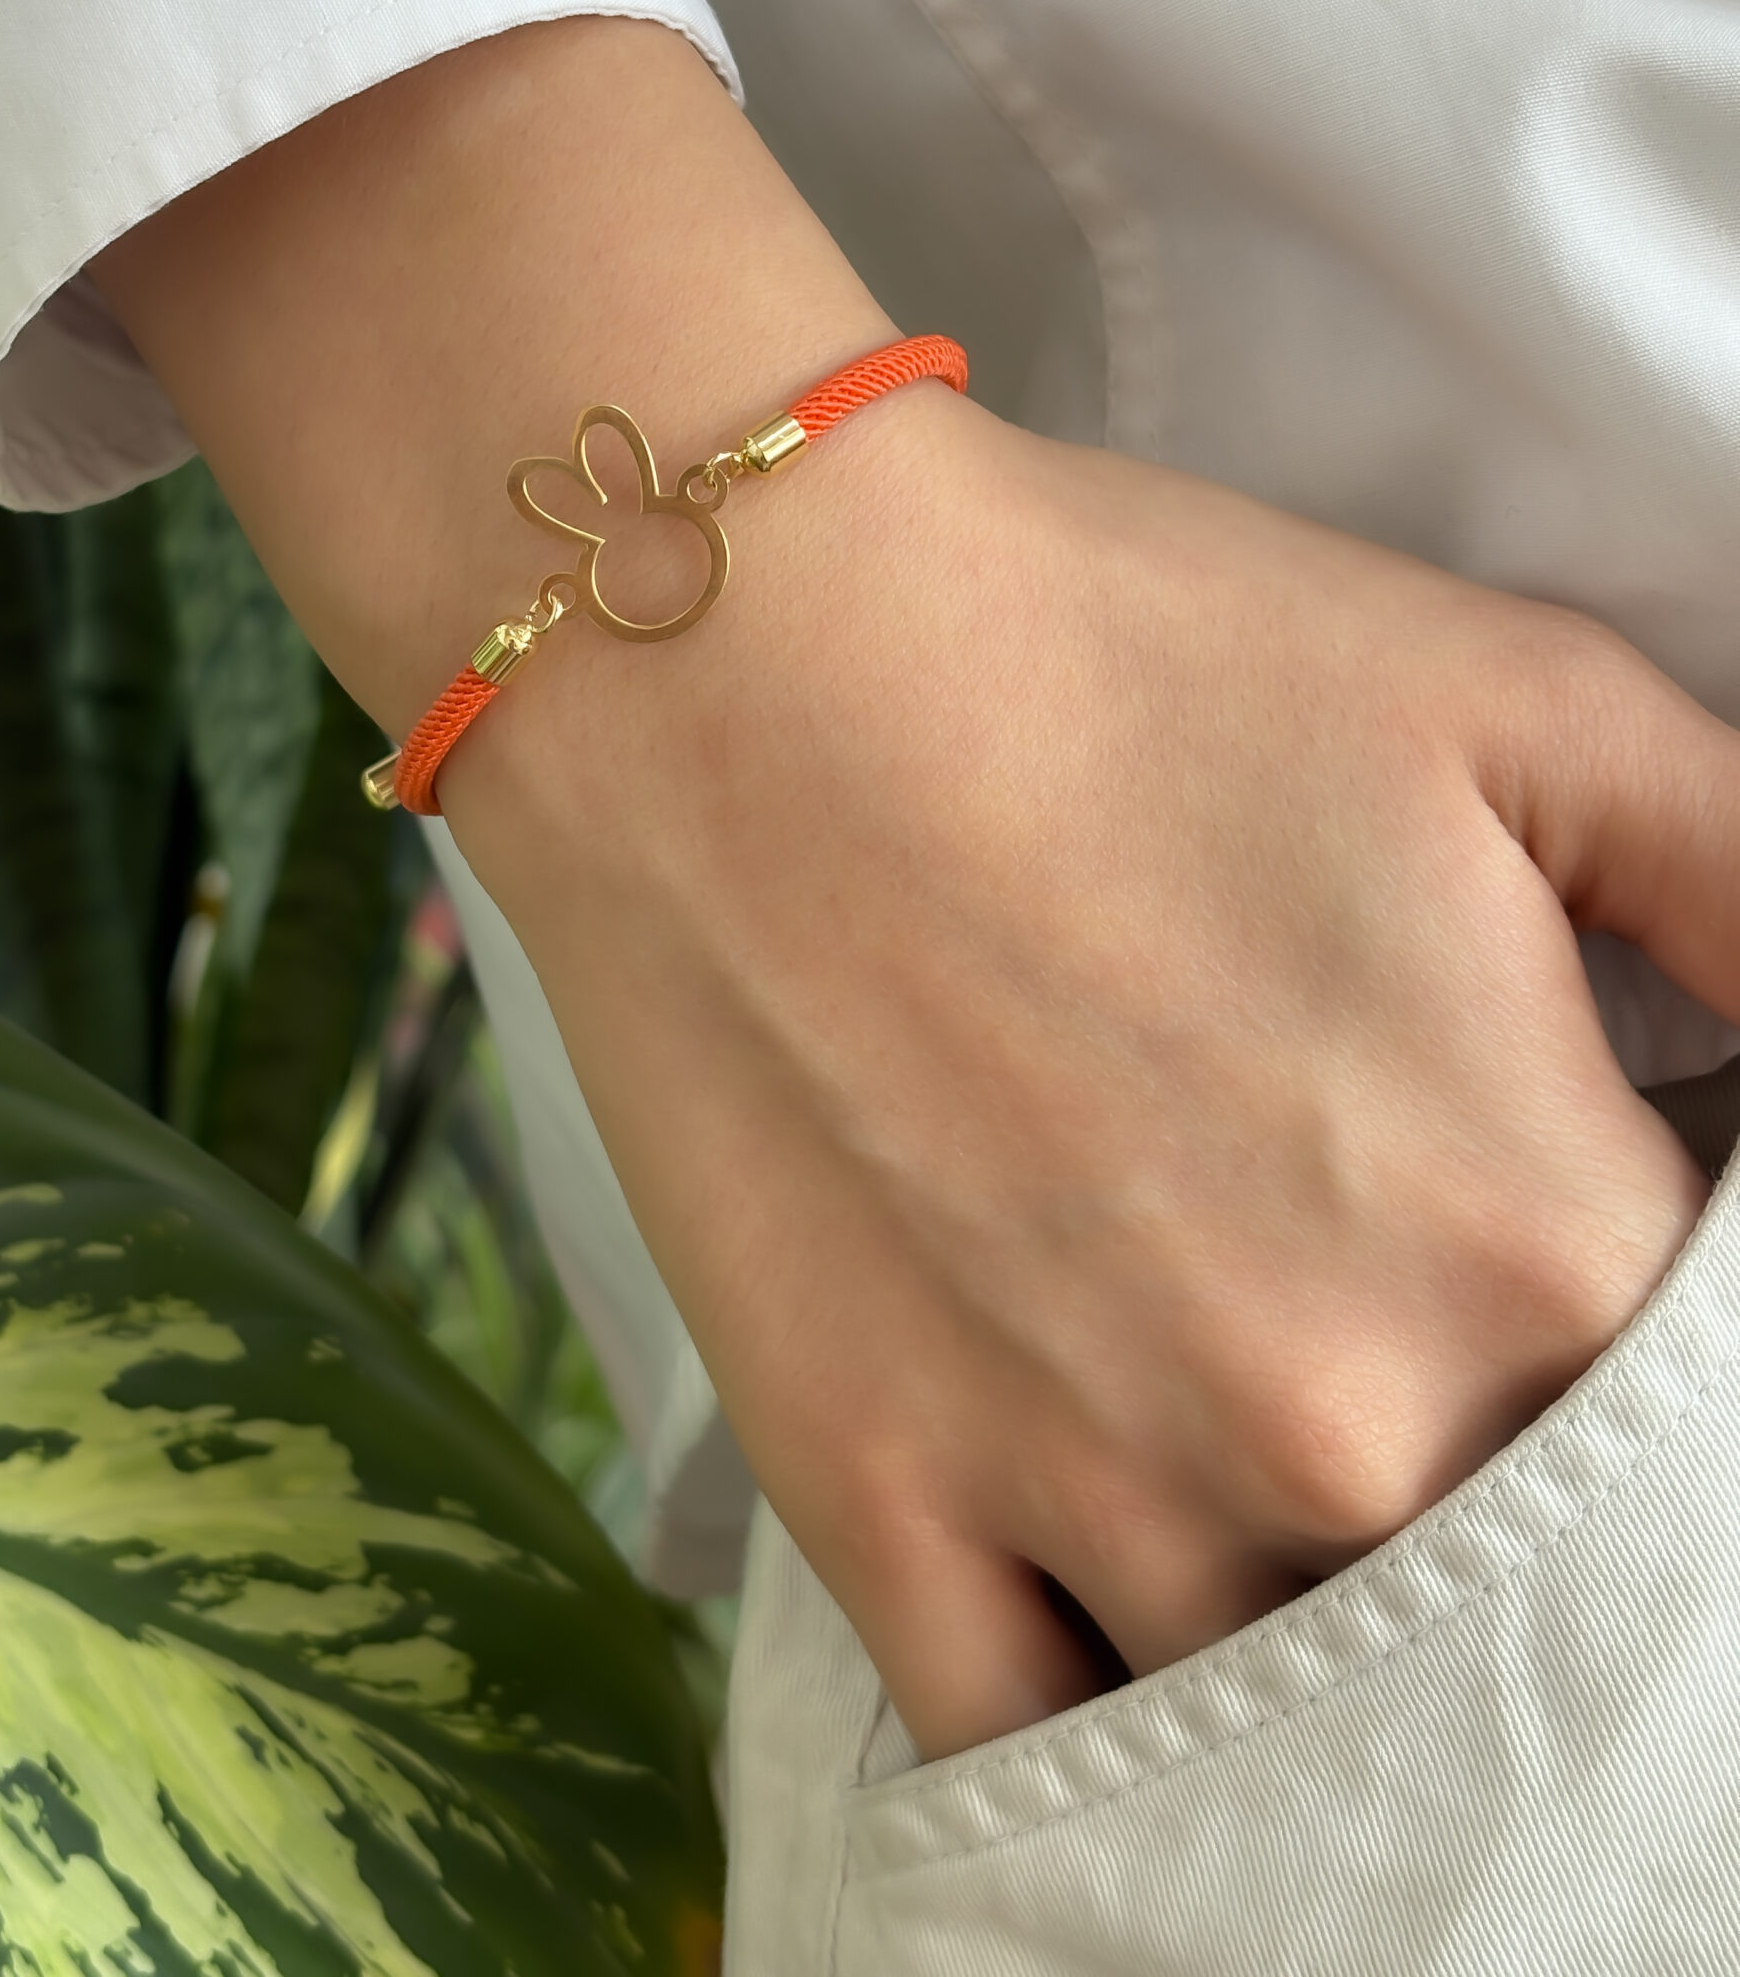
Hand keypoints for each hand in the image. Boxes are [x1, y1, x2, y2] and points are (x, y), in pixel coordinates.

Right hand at [95, 15, 1726, 1764]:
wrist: (738, 650)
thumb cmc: (1129, 645)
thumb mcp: (1530, 704)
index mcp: (1538, 1238)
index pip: (1703, 1422)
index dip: (1631, 1305)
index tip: (1535, 1202)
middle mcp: (1343, 1430)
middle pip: (1505, 1568)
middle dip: (1481, 1445)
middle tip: (1359, 1269)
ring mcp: (1094, 1495)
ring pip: (1294, 1685)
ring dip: (1300, 1578)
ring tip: (1230, 1390)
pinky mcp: (880, 1504)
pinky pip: (1032, 1737)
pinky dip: (1095, 1707)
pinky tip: (1112, 1599)